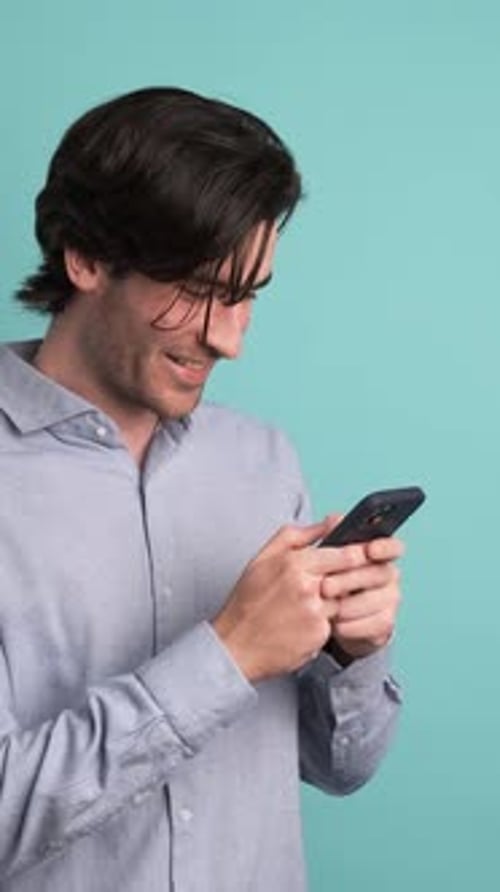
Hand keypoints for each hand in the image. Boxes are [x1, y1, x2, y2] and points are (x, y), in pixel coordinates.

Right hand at [212, 519, 370, 682]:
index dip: (357, 555)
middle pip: (348, 577)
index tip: (361, 555)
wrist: (236, 644)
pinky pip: (333, 622)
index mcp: (294, 563)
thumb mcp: (266, 556)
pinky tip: (303, 623)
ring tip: (307, 605)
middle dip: (350, 578)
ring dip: (333, 601)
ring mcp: (315, 613)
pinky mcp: (319, 635)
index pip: (345, 554)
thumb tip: (333, 520)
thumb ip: (301, 534)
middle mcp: (307, 587)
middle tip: (339, 580)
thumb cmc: (250, 599)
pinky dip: (323, 622)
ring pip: (342, 600)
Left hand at [321, 535, 403, 659]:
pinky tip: (335, 623)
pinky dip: (351, 625)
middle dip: (351, 580)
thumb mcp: (324, 557)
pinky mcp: (385, 623)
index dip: (384, 547)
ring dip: (348, 605)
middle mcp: (389, 574)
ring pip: (375, 601)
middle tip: (326, 586)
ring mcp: (390, 599)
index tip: (369, 550)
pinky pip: (372, 625)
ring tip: (327, 607)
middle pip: (379, 573)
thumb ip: (330, 536)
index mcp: (377, 553)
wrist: (328, 618)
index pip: (392, 546)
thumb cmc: (328, 579)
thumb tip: (333, 519)